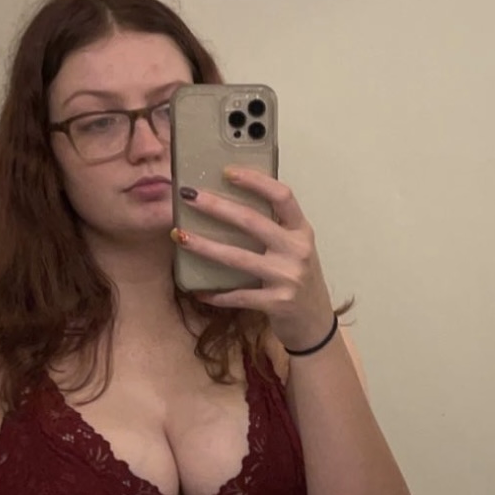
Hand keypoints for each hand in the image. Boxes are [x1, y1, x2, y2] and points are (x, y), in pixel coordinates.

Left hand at [173, 167, 335, 350]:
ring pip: (237, 257)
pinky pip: (238, 295)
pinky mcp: (276, 303)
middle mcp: (297, 250)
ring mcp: (287, 277)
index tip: (227, 171)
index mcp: (301, 231)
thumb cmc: (298, 279)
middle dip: (216, 207)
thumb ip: (273, 229)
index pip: (282, 196)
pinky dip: (215, 293)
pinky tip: (197, 289)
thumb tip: (228, 205)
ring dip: (204, 246)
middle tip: (189, 196)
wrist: (315, 323)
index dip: (255, 181)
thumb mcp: (294, 249)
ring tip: (180, 236)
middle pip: (252, 221)